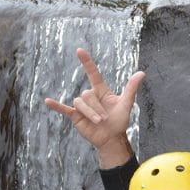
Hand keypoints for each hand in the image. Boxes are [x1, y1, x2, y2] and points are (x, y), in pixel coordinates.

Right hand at [43, 48, 143, 167]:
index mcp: (101, 91)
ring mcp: (82, 106)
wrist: (112, 138)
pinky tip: (47, 102)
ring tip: (99, 122)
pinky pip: (64, 109)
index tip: (80, 51)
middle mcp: (90, 96)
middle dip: (97, 107)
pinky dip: (56, 106)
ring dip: (90, 113)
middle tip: (105, 118)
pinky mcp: (75, 116)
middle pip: (87, 94)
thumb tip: (141, 73)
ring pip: (80, 102)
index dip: (87, 62)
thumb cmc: (120, 121)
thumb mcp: (126, 104)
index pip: (93, 74)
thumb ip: (131, 88)